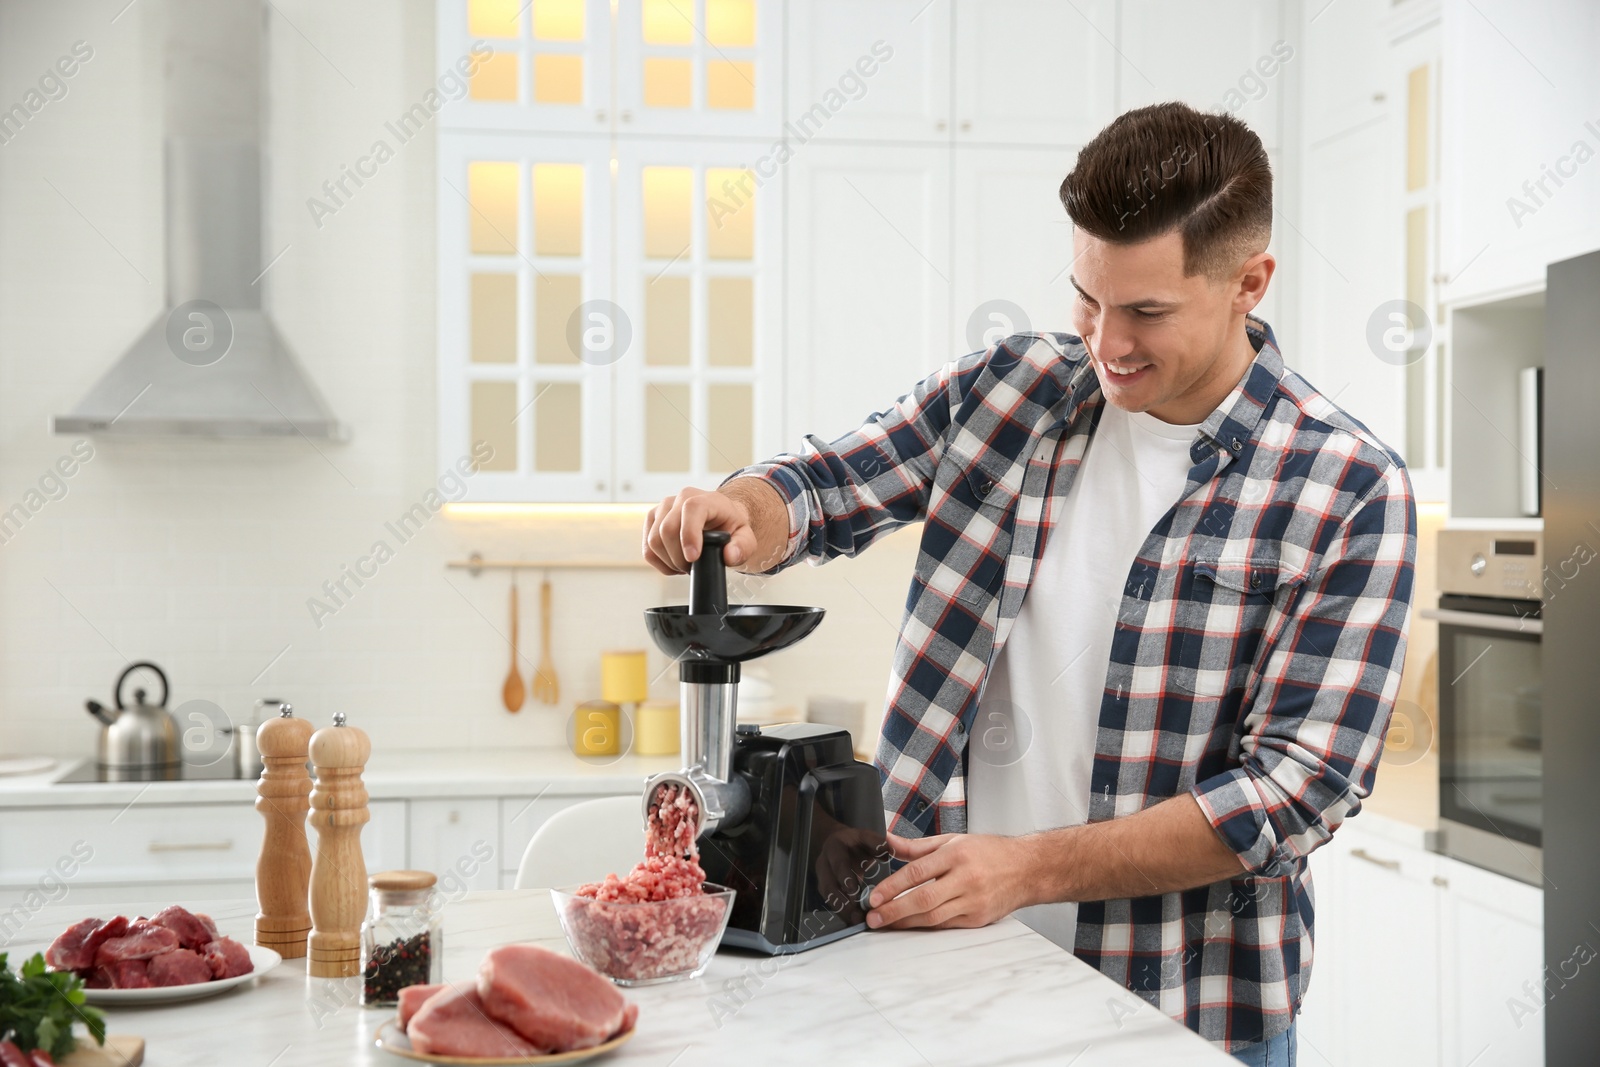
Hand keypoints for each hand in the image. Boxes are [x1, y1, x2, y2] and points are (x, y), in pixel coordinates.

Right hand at [642, 487, 758, 574]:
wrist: (718, 518)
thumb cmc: (729, 526)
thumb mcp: (745, 537)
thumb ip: (742, 547)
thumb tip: (728, 555)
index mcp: (705, 498)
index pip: (691, 509)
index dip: (689, 535)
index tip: (694, 557)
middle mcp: (680, 499)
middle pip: (667, 529)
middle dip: (679, 557)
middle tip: (693, 568)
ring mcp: (663, 508)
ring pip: (654, 540)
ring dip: (669, 561)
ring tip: (685, 565)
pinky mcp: (652, 520)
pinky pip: (647, 547)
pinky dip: (660, 562)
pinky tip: (674, 563)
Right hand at [814, 827, 891, 924]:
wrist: (839, 844)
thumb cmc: (856, 844)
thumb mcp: (866, 838)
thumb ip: (877, 843)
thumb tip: (887, 849)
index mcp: (835, 848)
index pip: (838, 862)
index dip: (844, 876)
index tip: (853, 889)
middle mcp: (825, 863)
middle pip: (829, 883)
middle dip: (842, 899)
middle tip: (855, 911)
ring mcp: (823, 876)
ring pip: (828, 895)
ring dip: (841, 908)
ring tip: (856, 919)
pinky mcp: (825, 887)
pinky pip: (830, 901)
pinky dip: (841, 911)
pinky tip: (852, 919)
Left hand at [865, 831, 1037, 930]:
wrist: (1028, 869)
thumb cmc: (990, 852)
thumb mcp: (953, 840)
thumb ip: (917, 846)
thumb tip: (887, 842)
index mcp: (957, 854)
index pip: (918, 872)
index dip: (893, 886)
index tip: (874, 897)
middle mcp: (966, 879)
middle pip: (924, 899)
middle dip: (894, 910)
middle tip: (873, 918)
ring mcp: (973, 901)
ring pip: (934, 917)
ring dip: (906, 922)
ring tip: (886, 924)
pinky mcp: (978, 919)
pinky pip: (946, 925)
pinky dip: (925, 926)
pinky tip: (910, 925)